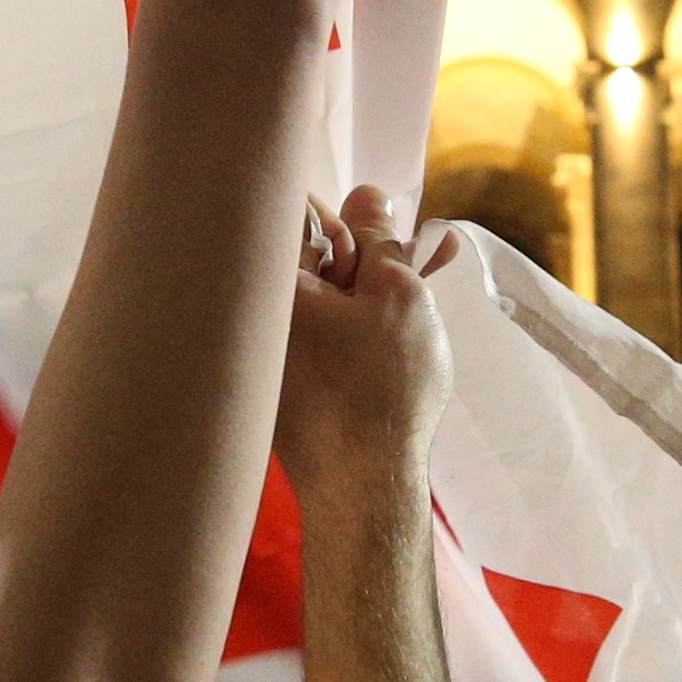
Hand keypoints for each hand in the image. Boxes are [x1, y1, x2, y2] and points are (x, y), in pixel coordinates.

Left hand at [274, 186, 457, 513]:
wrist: (364, 488)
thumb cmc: (380, 388)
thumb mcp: (397, 295)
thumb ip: (380, 237)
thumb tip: (366, 194)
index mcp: (265, 284)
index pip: (289, 214)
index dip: (340, 216)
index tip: (372, 239)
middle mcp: (251, 317)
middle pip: (307, 257)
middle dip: (365, 251)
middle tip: (416, 258)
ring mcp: (267, 355)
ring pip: (322, 297)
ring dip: (371, 284)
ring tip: (430, 271)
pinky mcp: (284, 384)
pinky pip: (320, 334)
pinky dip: (356, 323)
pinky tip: (403, 321)